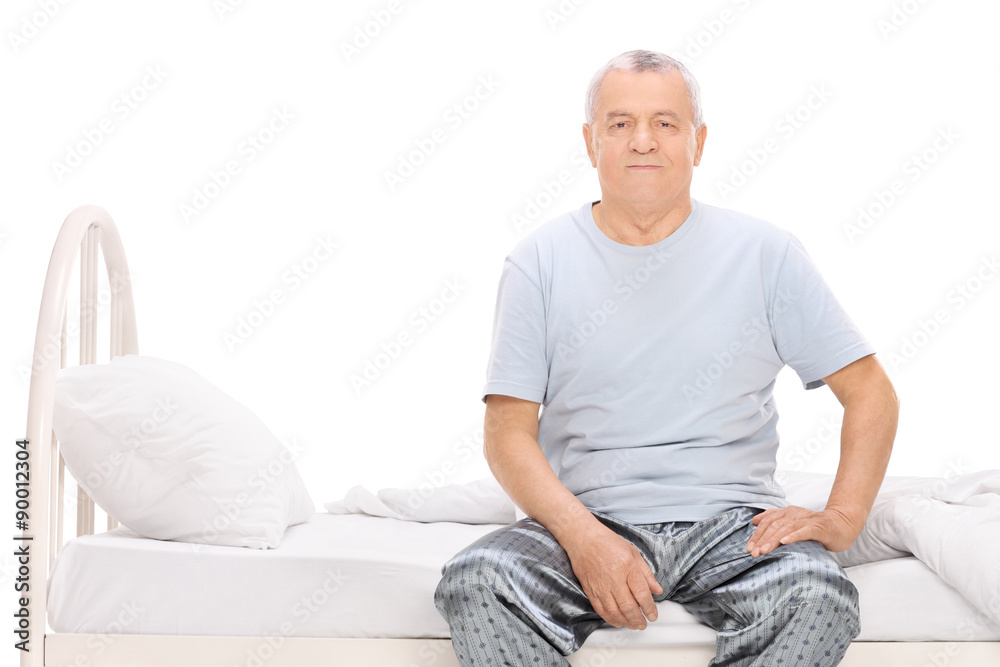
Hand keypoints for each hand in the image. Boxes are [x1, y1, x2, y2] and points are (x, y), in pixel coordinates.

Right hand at [562, 526, 662, 629]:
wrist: (583, 539)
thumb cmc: (607, 542)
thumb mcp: (633, 553)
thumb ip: (646, 573)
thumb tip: (657, 590)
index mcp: (628, 567)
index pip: (642, 594)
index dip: (649, 608)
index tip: (653, 615)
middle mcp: (614, 578)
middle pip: (629, 607)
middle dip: (638, 619)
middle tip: (643, 624)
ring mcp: (601, 586)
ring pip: (615, 611)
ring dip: (626, 622)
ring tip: (633, 625)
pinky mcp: (590, 590)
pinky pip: (601, 610)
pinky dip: (610, 619)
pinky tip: (617, 621)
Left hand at [746, 505, 861, 556]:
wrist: (842, 525)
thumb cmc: (815, 528)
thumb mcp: (793, 523)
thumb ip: (775, 521)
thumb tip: (754, 521)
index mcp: (787, 512)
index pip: (768, 521)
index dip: (757, 534)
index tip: (748, 548)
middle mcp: (795, 514)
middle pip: (774, 525)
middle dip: (762, 539)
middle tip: (753, 552)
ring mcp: (806, 520)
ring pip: (786, 528)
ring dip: (773, 540)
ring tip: (763, 550)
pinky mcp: (818, 527)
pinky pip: (804, 531)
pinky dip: (793, 536)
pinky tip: (784, 542)